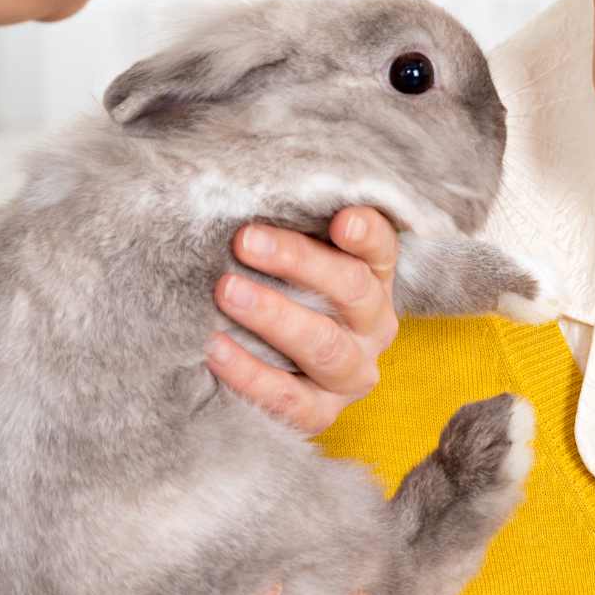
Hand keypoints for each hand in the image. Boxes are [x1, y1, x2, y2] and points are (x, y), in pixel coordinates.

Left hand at [205, 206, 399, 434]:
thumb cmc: (276, 290)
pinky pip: (289, 397)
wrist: (271, 372)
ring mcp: (351, 373)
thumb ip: (287, 226)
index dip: (365, 233)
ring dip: (274, 316)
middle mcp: (374, 326)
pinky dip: (249, 373)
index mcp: (375, 278)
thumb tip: (242, 180)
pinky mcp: (321, 414)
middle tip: (245, 240)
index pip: (381, 248)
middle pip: (351, 290)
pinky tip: (213, 348)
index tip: (339, 220)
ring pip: (324, 345)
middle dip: (298, 262)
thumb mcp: (290, 256)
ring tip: (226, 291)